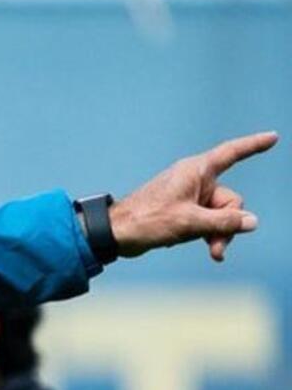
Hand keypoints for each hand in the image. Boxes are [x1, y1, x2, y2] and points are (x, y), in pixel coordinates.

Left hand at [110, 131, 278, 261]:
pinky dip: (208, 234)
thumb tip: (252, 221)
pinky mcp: (183, 210)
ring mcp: (189, 196)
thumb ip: (224, 222)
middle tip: (216, 246)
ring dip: (218, 234)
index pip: (231, 154)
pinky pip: (207, 221)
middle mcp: (194, 180)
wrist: (117, 233)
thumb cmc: (148, 220)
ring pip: (220, 215)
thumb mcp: (190, 223)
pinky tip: (204, 248)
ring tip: (211, 252)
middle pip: (230, 200)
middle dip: (227, 225)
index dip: (253, 146)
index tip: (273, 137)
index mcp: (195, 171)